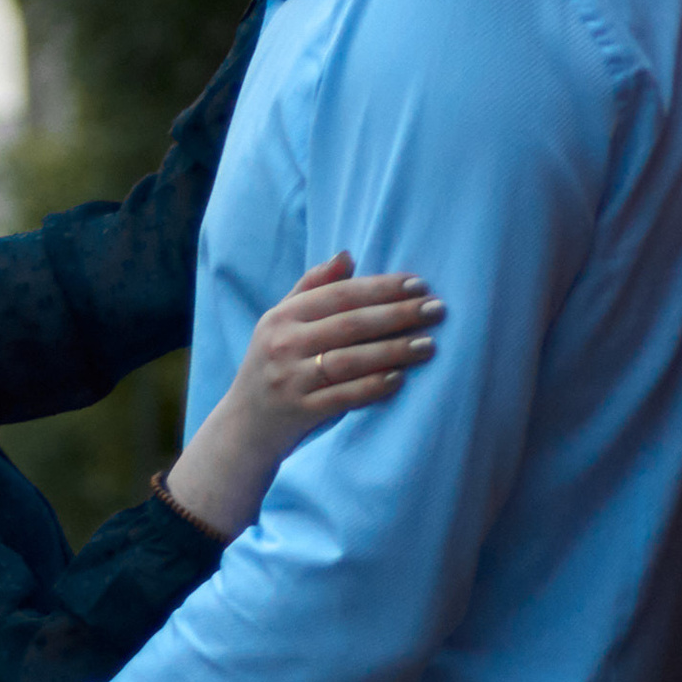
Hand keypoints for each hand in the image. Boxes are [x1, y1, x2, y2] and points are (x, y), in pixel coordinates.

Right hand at [166, 252, 441, 539]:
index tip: (418, 283)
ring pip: (349, 360)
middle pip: (349, 324)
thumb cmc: (273, 366)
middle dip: (397, 315)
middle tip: (436, 309)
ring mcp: (290, 380)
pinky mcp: (299, 411)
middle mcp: (283, 345)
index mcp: (281, 317)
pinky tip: (400, 378)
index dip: (380, 288)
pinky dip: (372, 387)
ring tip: (429, 345)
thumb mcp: (279, 323)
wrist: (244, 426)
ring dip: (393, 351)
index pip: (338, 294)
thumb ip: (311, 288)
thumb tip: (347, 256)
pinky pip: (343, 397)